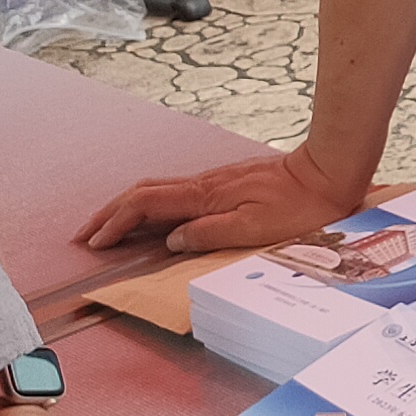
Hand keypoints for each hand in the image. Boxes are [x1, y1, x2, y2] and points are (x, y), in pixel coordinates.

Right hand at [74, 141, 364, 256]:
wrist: (329, 172)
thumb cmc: (299, 206)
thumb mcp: (255, 228)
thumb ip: (209, 233)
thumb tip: (171, 240)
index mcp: (205, 196)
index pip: (145, 204)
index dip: (116, 223)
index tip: (96, 243)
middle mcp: (204, 185)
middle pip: (143, 193)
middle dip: (110, 212)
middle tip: (86, 233)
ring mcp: (215, 181)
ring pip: (159, 190)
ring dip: (129, 207)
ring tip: (110, 226)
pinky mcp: (227, 182)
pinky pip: (177, 192)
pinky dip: (154, 204)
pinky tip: (156, 217)